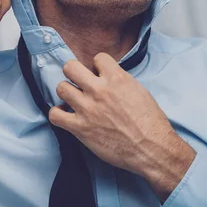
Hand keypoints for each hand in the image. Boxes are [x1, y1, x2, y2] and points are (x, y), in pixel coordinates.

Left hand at [49, 52, 195, 201]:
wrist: (151, 148)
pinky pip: (55, 115)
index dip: (98, 66)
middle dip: (74, 73)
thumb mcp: (139, 91)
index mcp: (116, 78)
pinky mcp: (80, 128)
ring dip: (67, 93)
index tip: (100, 75)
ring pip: (61, 88)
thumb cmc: (150, 122)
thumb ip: (120, 81)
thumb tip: (108, 78)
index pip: (97, 57)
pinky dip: (58, 114)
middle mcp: (99, 90)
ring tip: (74, 100)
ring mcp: (87, 108)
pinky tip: (66, 115)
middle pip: (70, 67)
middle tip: (79, 82)